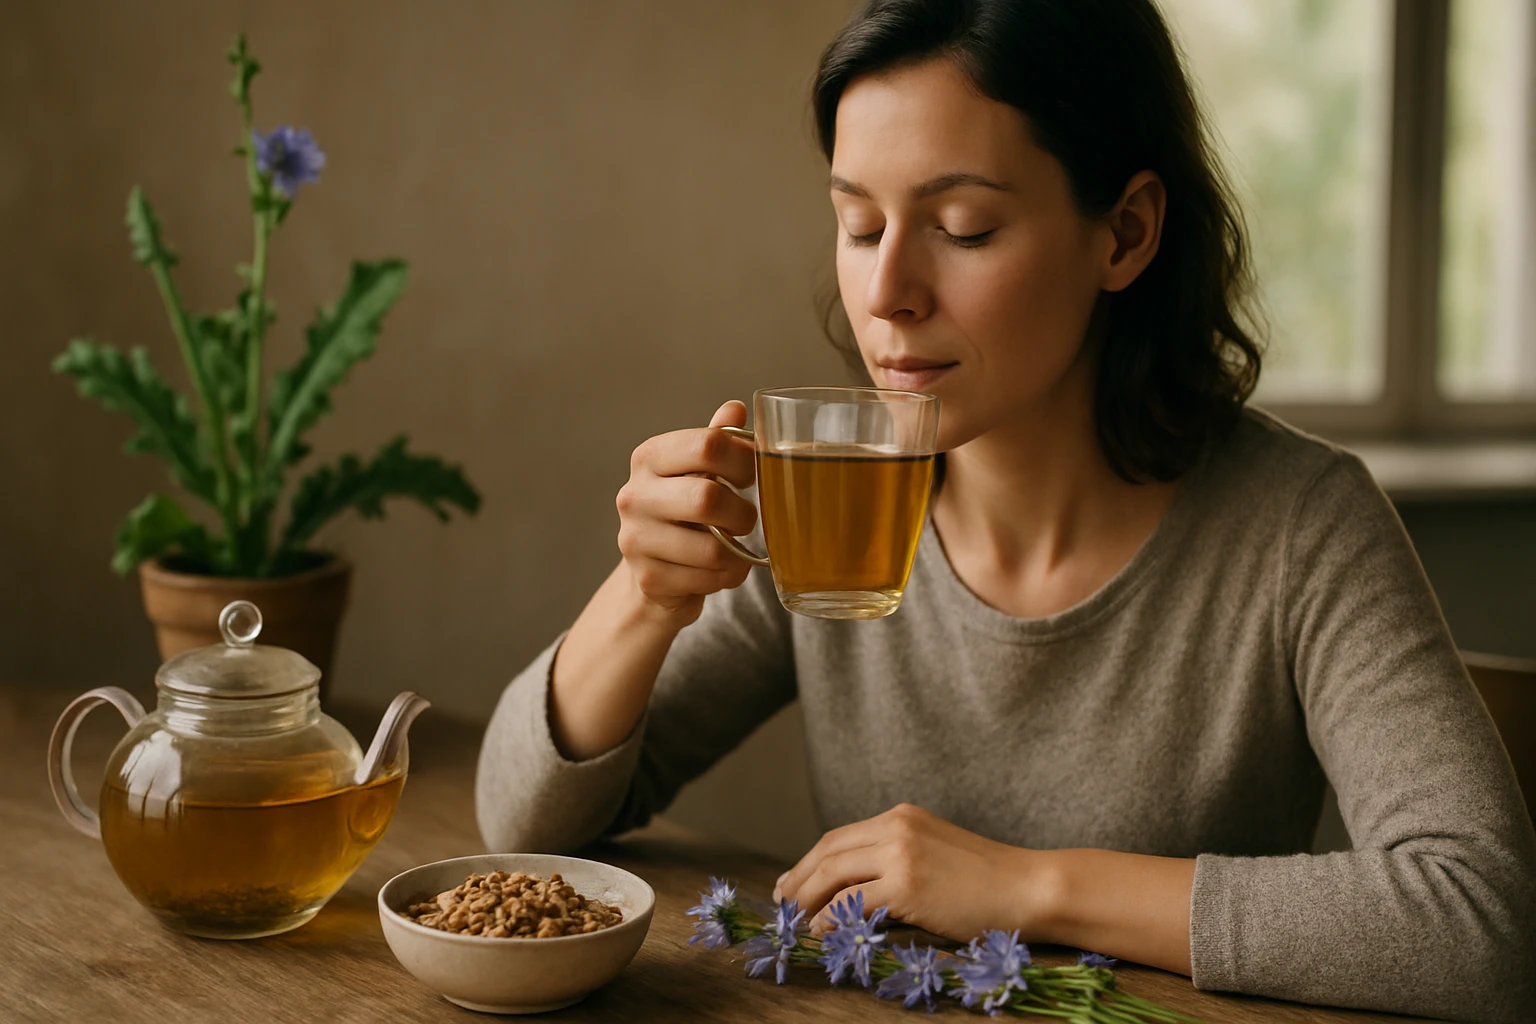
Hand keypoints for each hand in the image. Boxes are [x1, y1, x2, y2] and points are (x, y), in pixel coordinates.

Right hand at [613, 400, 758, 627]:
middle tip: (747, 518)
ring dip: (738, 551)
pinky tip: (722, 569)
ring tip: (736, 547)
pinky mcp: (648, 578)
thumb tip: (735, 408)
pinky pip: (708, 579)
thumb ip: (716, 440)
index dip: (743, 460)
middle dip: (742, 513)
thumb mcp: (697, 470)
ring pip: (712, 548)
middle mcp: (634, 495)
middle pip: (708, 498)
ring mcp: (636, 539)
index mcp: (649, 457)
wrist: (654, 569)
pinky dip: (728, 576)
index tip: (749, 476)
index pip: (708, 445)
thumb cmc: (684, 510)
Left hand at [773, 803, 1057, 941]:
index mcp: (902, 816)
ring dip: (807, 899)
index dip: (809, 862)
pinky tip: (821, 931)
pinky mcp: (908, 884)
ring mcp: (901, 853)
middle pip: (828, 851)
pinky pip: (852, 900)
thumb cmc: (990, 881)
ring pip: (833, 873)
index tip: (792, 883)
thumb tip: (855, 887)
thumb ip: (898, 859)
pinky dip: (829, 917)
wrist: (1031, 887)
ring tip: (794, 920)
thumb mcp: (937, 853)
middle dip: (798, 879)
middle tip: (782, 903)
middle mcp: (897, 826)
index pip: (840, 837)